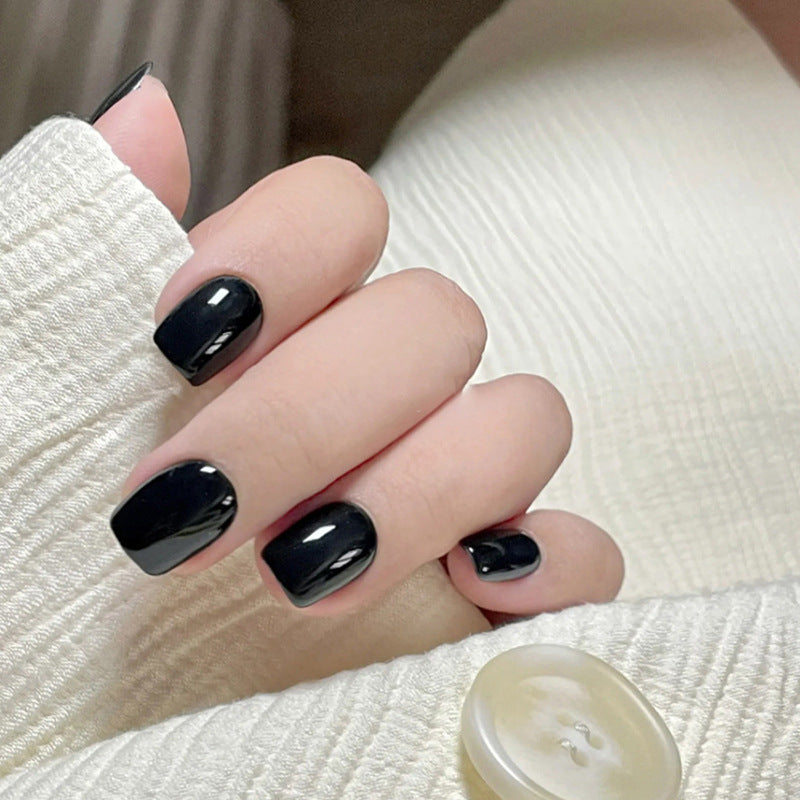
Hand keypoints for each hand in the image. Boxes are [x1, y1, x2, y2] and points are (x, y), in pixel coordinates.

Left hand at [97, 66, 623, 621]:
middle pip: (435, 320)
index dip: (281, 253)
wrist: (90, 680)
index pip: (343, 210)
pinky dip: (554, 564)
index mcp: (290, 323)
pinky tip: (476, 586)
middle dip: (313, 416)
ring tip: (302, 574)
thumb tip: (146, 112)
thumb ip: (93, 244)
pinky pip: (588, 552)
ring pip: (522, 421)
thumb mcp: (52, 378)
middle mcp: (385, 388)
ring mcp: (457, 481)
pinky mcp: (504, 585)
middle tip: (198, 510)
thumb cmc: (54, 522)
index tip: (179, 344)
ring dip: (419, 490)